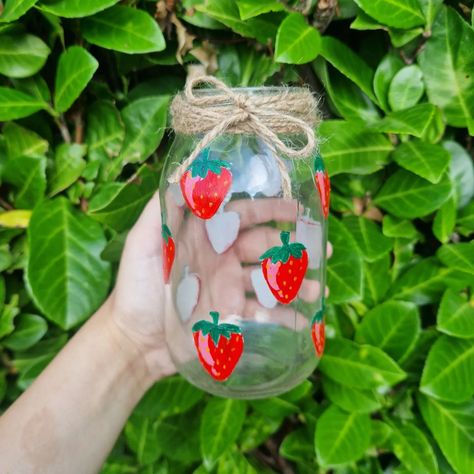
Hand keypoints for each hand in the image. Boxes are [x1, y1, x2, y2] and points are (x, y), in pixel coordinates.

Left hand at [106, 191, 331, 383]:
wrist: (133, 340)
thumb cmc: (135, 288)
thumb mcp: (142, 244)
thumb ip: (162, 210)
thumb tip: (185, 174)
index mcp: (207, 238)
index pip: (244, 216)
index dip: (270, 210)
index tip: (296, 211)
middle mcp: (224, 259)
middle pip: (265, 247)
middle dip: (293, 247)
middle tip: (322, 249)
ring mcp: (231, 289)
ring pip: (270, 280)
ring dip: (296, 283)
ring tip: (316, 290)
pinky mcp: (234, 317)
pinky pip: (264, 314)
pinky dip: (285, 317)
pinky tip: (303, 320)